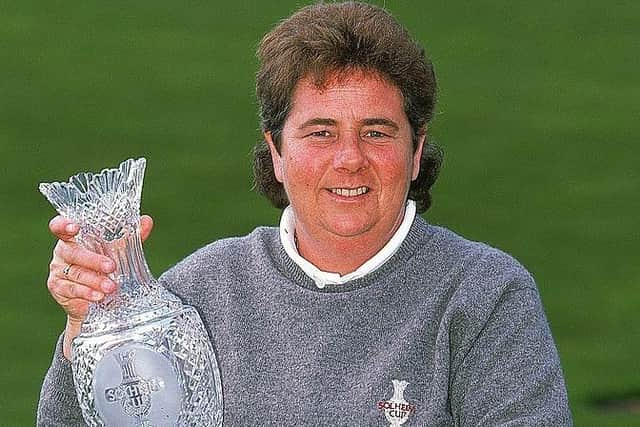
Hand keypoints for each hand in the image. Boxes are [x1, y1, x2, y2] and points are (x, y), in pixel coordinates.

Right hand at [46, 215, 153, 358]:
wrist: (97, 299)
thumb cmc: (105, 266)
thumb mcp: (119, 250)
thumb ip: (131, 236)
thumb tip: (146, 220)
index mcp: (74, 237)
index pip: (60, 227)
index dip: (64, 225)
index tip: (74, 227)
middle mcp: (63, 252)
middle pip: (73, 253)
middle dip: (93, 260)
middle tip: (111, 266)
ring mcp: (58, 270)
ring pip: (75, 273)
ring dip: (94, 280)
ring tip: (111, 287)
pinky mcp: (58, 288)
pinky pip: (71, 290)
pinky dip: (86, 293)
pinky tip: (99, 296)